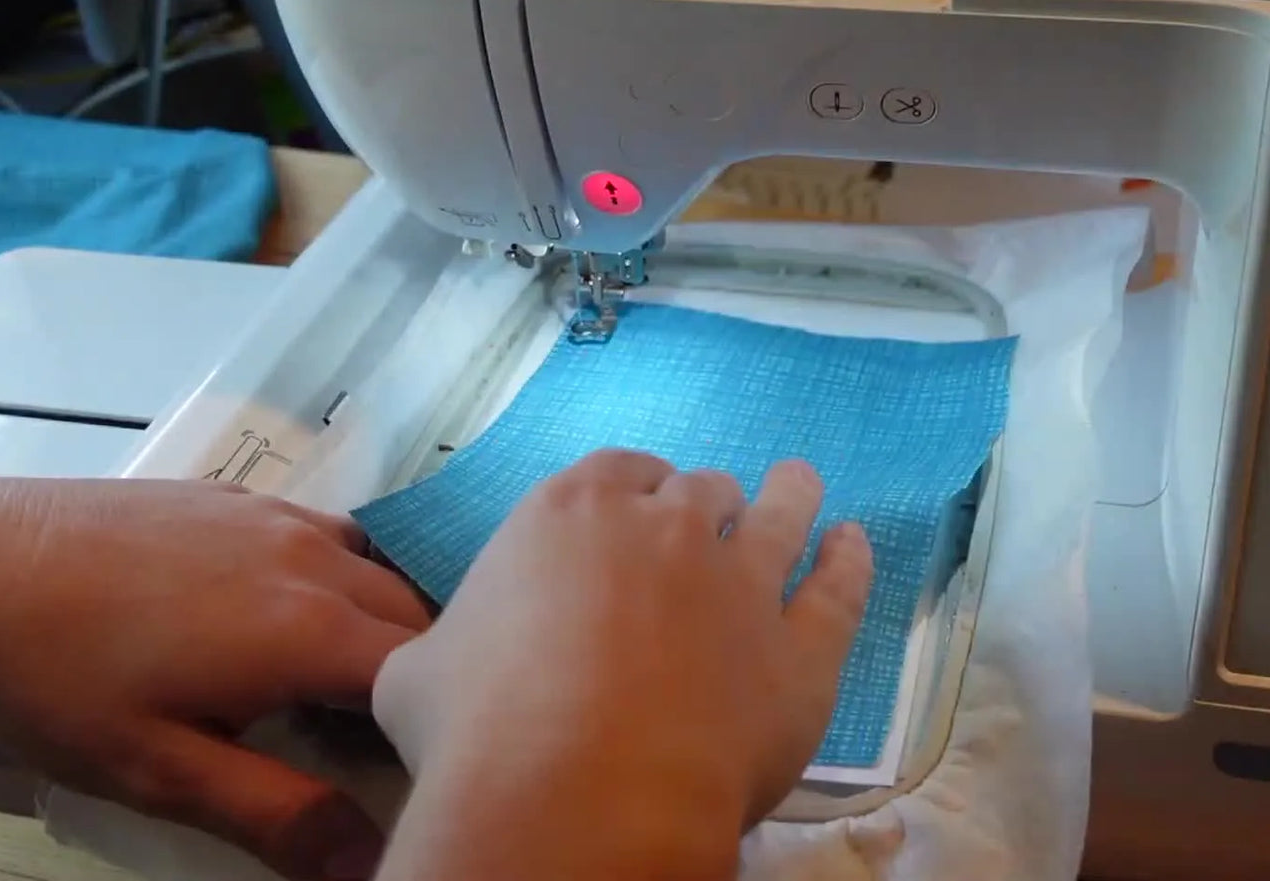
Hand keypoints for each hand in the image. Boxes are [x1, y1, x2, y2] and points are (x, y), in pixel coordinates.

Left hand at [0, 473, 428, 880]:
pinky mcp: (238, 497)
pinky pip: (326, 535)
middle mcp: (315, 559)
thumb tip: (370, 862)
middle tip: (364, 740)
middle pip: (415, 617)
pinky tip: (275, 616)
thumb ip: (278, 815)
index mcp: (310, 630)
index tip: (398, 770)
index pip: (427, 676)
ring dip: (377, 624)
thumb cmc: (59, 679)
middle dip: (413, 676)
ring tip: (327, 681)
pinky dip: (336, 579)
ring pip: (375, 569)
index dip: (431, 727)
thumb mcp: (161, 772)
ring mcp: (277, 517)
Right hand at [372, 450, 873, 880]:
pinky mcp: (801, 649)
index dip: (629, 490)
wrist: (575, 796)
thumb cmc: (478, 729)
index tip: (634, 508)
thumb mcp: (416, 674)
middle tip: (704, 519)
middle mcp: (665, 527)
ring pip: (781, 514)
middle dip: (699, 502)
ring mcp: (743, 582)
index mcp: (570, 513)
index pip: (613, 472)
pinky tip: (853, 545)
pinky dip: (849, 562)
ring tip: (800, 482)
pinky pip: (838, 592)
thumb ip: (449, 643)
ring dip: (790, 494)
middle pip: (696, 490)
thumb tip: (444, 660)